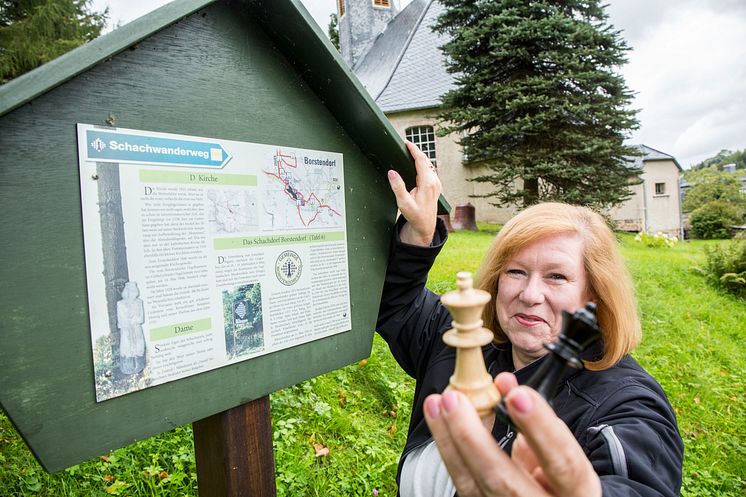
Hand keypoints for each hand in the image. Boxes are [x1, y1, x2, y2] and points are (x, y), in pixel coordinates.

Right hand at [388, 140, 440, 245]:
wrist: (426, 225)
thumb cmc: (415, 215)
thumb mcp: (403, 203)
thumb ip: (398, 187)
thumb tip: (391, 172)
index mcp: (427, 183)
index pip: (421, 161)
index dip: (414, 150)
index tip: (406, 142)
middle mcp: (434, 181)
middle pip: (425, 160)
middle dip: (416, 151)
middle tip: (405, 144)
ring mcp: (436, 183)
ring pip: (428, 164)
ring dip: (419, 157)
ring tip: (409, 151)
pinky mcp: (436, 186)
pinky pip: (430, 170)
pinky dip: (422, 163)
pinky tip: (416, 163)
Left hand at [423, 373, 600, 496]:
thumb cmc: (562, 477)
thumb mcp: (562, 453)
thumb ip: (538, 423)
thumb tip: (507, 385)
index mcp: (576, 493)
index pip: (563, 463)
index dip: (541, 429)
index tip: (518, 396)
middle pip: (503, 482)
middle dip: (474, 439)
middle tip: (456, 399)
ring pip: (472, 485)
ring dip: (450, 440)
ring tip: (437, 404)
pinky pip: (463, 483)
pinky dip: (449, 450)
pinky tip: (440, 423)